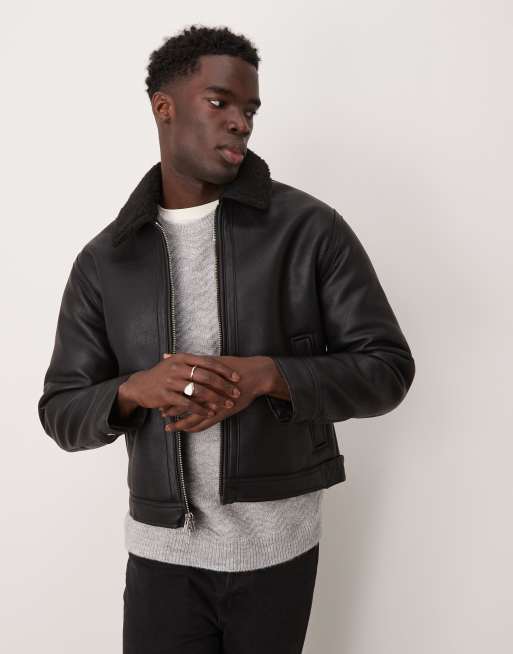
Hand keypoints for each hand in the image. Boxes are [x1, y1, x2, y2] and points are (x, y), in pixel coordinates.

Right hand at [120, 352, 241, 420]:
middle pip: (206, 376)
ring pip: (198, 391)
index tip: (237, 377)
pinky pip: (188, 404)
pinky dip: (201, 409)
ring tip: (226, 405)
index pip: (208, 362)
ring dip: (215, 399)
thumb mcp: (177, 363)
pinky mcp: (166, 395)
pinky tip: (211, 413)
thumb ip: (195, 362)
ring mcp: (171, 381)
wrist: (140, 386)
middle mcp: (177, 367)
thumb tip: (219, 361)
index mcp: (183, 358)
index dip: (224, 370)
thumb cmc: (163, 374)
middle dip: (223, 386)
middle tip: (236, 393)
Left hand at [161, 355, 275, 432]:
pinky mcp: (220, 413)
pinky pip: (203, 425)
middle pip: (182, 404)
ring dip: (178, 423)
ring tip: (168, 426)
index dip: (168, 393)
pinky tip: (186, 430)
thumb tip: (170, 355)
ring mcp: (212, 405)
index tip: (159, 395)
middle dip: (170, 409)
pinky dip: (192, 428)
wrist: (254, 376)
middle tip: (160, 412)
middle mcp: (205, 393)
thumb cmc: (235, 366)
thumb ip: (192, 360)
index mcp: (201, 379)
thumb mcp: (212, 360)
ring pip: (190, 418)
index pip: (179, 388)